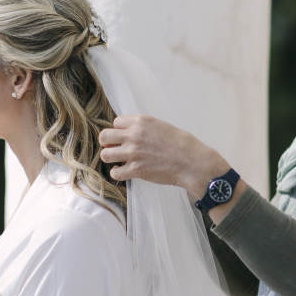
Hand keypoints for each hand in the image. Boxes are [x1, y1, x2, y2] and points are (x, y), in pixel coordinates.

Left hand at [98, 115, 227, 200]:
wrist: (192, 162)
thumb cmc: (182, 145)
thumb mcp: (162, 126)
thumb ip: (144, 128)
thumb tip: (131, 133)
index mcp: (141, 122)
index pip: (116, 122)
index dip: (119, 131)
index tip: (124, 137)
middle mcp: (134, 135)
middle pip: (104, 136)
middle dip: (108, 143)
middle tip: (115, 149)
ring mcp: (133, 153)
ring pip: (105, 154)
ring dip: (111, 158)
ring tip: (120, 161)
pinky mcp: (135, 170)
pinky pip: (114, 173)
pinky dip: (118, 173)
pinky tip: (125, 172)